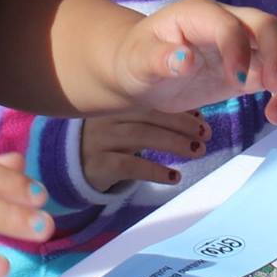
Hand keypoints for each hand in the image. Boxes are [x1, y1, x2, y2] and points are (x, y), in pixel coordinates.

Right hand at [82, 108, 208, 192]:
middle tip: (206, 134)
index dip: (177, 107)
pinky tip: (175, 177)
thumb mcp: (125, 124)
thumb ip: (152, 118)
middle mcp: (105, 116)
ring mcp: (100, 140)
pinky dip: (155, 171)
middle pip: (147, 115)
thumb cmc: (107, 142)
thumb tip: (196, 114)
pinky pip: (130, 166)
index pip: (149, 100)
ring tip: (198, 151)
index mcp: (115, 102)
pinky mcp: (98, 165)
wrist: (70, 167)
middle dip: (180, 123)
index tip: (201, 116)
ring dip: (173, 143)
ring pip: (141, 136)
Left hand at [109, 0, 276, 123]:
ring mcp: (241, 44)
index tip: (236, 80)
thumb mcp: (138, 62)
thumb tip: (184, 60)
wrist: (141, 70)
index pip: (228, 24)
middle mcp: (225, 22)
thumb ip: (159, 60)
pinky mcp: (248, 66)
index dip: (237, 49)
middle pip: (267, 26)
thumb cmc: (136, 61)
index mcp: (197, 14)